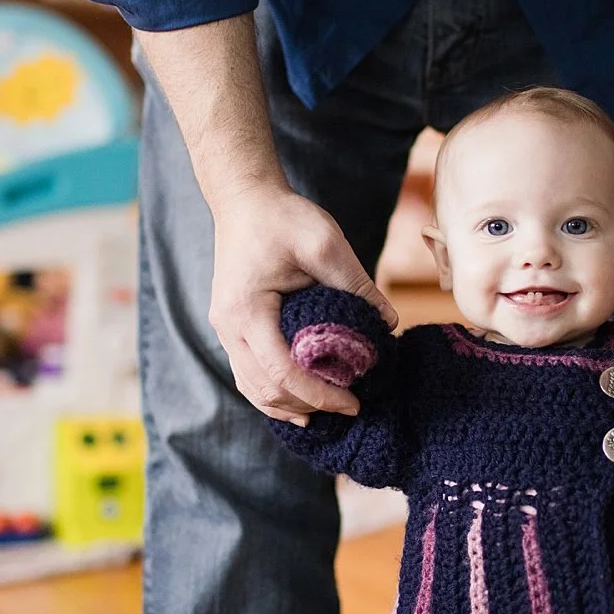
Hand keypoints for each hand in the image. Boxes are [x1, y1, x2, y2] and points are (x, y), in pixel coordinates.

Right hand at [208, 180, 398, 426]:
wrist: (244, 201)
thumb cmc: (283, 217)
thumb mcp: (326, 243)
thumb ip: (357, 284)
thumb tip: (389, 325)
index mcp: (247, 310)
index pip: (282, 372)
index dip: (319, 395)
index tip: (353, 404)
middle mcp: (228, 327)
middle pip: (265, 389)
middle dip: (308, 406)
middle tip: (350, 408)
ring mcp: (225, 330)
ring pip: (252, 388)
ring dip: (288, 407)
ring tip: (327, 413)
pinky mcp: (231, 328)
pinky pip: (248, 375)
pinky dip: (272, 394)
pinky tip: (299, 404)